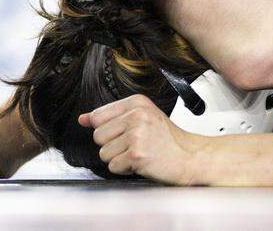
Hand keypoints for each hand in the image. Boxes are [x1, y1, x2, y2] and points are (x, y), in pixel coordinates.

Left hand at [80, 94, 197, 183]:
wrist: (190, 157)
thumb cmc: (167, 140)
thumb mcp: (141, 119)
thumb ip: (110, 117)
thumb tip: (82, 119)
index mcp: (137, 102)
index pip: (98, 116)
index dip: (108, 131)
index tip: (125, 133)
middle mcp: (136, 115)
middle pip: (98, 136)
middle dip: (113, 146)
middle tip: (136, 145)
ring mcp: (137, 134)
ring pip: (104, 153)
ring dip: (119, 159)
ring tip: (140, 153)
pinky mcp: (137, 154)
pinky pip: (113, 166)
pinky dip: (125, 169)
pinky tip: (142, 163)